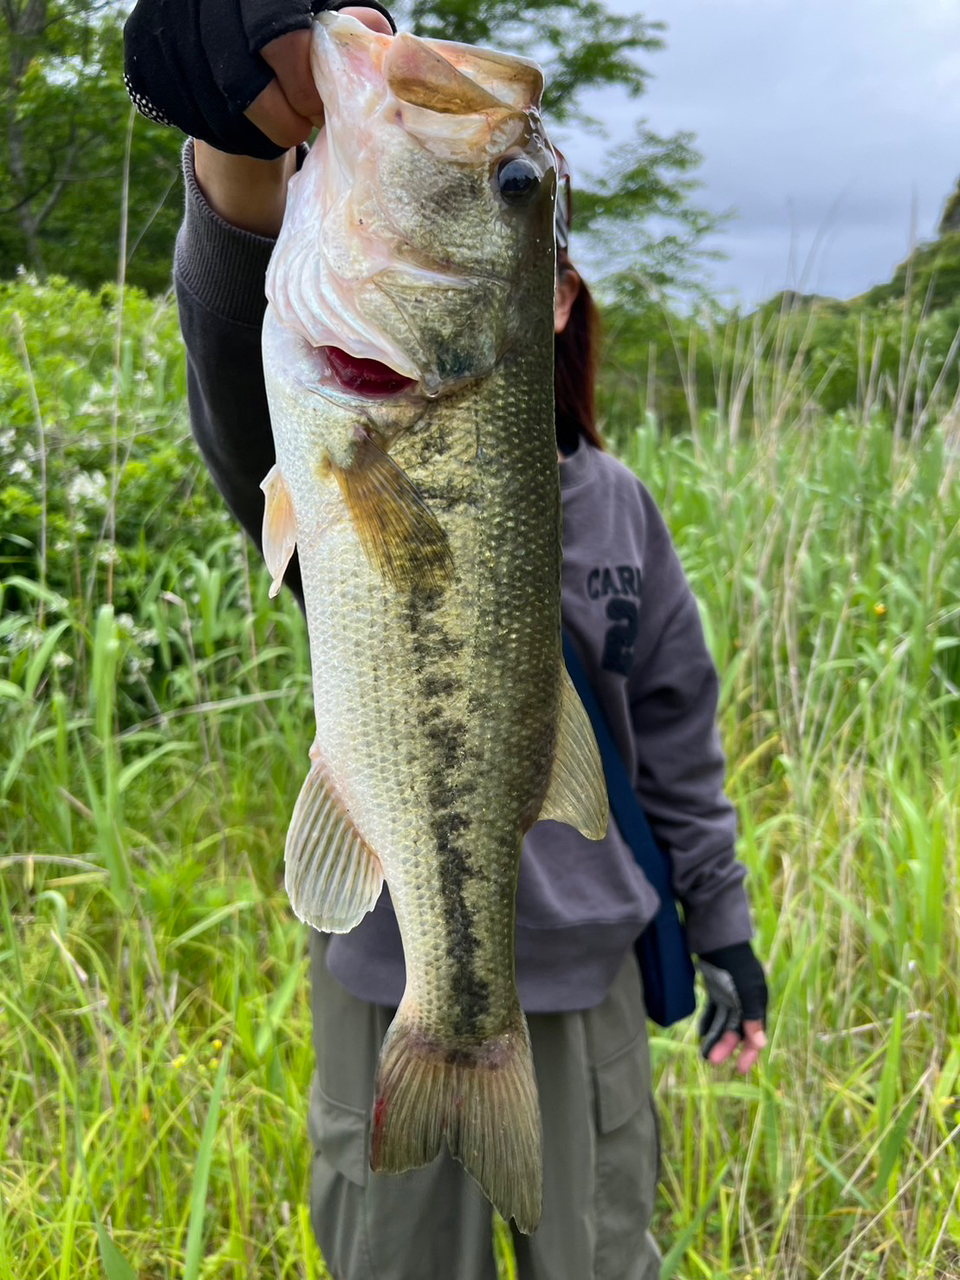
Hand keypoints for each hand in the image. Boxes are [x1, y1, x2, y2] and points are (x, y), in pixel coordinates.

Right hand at [123, 0, 394, 159]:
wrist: (240, 35)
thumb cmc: (301, 27)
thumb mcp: (330, 21)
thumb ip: (354, 27)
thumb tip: (367, 34)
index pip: (280, 38)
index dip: (301, 85)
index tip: (316, 108)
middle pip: (240, 76)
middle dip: (276, 115)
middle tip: (297, 128)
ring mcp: (166, 11)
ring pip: (208, 100)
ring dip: (247, 131)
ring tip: (272, 128)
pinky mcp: (142, 39)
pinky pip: (178, 107)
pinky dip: (215, 130)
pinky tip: (236, 124)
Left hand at [697, 942, 767, 1074]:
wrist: (718, 941)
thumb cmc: (736, 966)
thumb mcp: (747, 991)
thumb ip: (752, 1017)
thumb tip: (760, 1044)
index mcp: (757, 1003)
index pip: (755, 1034)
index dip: (749, 1052)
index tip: (740, 1069)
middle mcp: (744, 1002)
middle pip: (736, 1030)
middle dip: (726, 1046)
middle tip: (712, 1060)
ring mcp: (729, 996)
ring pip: (723, 1023)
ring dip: (715, 1038)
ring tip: (704, 1053)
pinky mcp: (716, 990)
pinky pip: (713, 1011)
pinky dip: (709, 1023)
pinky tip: (702, 1034)